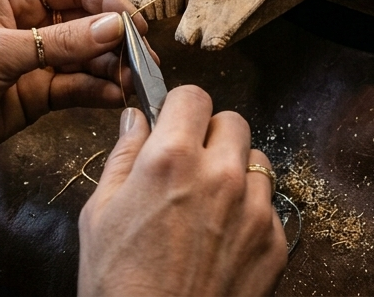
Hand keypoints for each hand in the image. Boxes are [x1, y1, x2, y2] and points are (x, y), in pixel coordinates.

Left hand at [0, 0, 146, 172]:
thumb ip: (60, 41)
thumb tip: (115, 27)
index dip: (109, 0)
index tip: (133, 26)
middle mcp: (30, 21)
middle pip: (89, 20)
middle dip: (117, 38)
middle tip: (142, 60)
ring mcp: (35, 59)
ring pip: (89, 56)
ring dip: (113, 67)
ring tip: (133, 82)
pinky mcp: (37, 94)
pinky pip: (78, 87)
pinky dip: (99, 91)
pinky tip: (115, 96)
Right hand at [78, 87, 286, 296]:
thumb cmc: (119, 285)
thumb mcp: (99, 214)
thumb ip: (123, 157)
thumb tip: (136, 120)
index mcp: (172, 159)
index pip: (194, 96)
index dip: (180, 108)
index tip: (174, 124)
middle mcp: (220, 175)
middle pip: (233, 122)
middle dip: (211, 136)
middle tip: (190, 166)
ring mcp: (254, 209)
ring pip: (256, 162)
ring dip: (235, 174)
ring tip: (206, 208)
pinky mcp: (275, 242)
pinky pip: (268, 207)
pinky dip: (249, 214)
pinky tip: (221, 240)